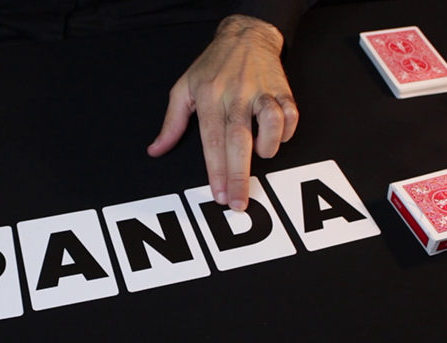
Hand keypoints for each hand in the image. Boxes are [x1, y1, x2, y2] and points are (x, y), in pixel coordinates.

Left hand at [148, 15, 298, 210]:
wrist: (244, 34)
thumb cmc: (212, 65)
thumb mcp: (183, 88)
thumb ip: (171, 123)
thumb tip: (156, 150)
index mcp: (209, 98)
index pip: (212, 141)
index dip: (216, 171)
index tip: (219, 196)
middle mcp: (236, 95)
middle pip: (239, 140)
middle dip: (238, 175)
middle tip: (239, 202)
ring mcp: (261, 92)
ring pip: (270, 123)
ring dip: (268, 146)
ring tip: (262, 156)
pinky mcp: (281, 89)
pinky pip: (290, 114)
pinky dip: (286, 132)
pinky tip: (277, 139)